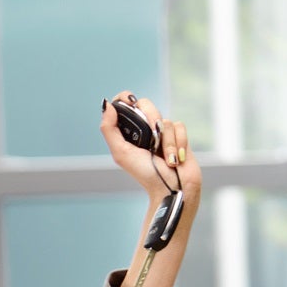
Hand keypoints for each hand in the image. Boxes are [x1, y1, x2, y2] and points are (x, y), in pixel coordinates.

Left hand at [99, 92, 201, 211]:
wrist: (172, 187)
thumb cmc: (145, 173)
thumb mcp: (121, 153)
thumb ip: (110, 129)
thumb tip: (107, 105)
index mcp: (128, 132)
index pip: (124, 104)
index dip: (125, 98)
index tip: (129, 102)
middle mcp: (144, 129)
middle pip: (146, 104)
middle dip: (150, 119)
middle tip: (152, 139)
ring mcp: (162, 131)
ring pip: (165, 119)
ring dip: (166, 142)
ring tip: (165, 159)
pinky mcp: (179, 135)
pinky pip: (179, 126)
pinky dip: (178, 143)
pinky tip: (176, 158)